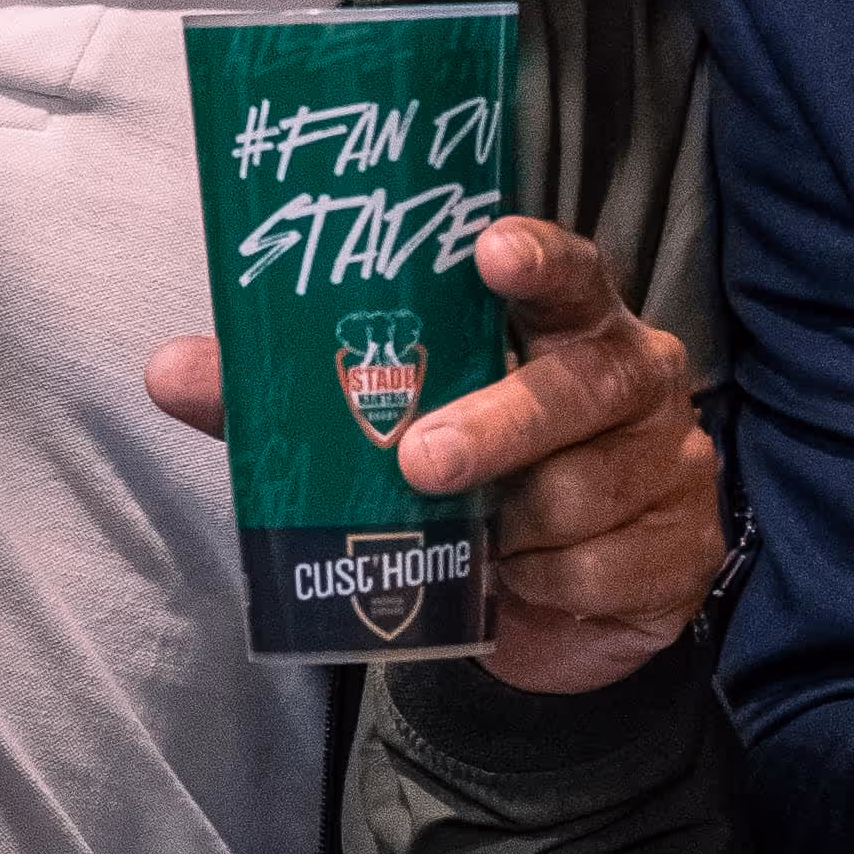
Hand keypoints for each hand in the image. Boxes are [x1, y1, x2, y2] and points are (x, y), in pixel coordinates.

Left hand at [147, 220, 721, 697]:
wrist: (552, 603)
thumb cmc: (472, 478)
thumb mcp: (388, 429)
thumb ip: (294, 398)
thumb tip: (168, 371)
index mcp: (570, 323)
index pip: (569, 272)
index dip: (535, 259)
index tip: (489, 251)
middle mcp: (634, 375)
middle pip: (578, 388)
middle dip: (498, 425)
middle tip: (420, 461)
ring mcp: (670, 460)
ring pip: (585, 491)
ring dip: (510, 528)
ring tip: (474, 542)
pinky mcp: (685, 546)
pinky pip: (602, 569)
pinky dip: (547, 585)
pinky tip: (524, 581)